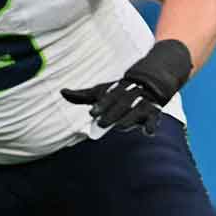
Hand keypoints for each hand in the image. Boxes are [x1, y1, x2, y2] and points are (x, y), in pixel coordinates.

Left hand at [61, 39, 192, 135]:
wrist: (150, 83)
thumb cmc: (119, 92)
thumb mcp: (101, 91)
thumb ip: (83, 95)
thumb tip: (62, 92)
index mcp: (118, 89)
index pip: (109, 96)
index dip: (101, 104)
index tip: (92, 113)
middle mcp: (131, 94)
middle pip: (122, 104)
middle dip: (113, 113)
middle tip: (102, 123)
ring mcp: (143, 103)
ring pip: (137, 110)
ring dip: (129, 119)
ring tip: (120, 127)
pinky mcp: (154, 112)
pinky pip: (153, 119)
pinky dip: (151, 125)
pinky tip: (147, 132)